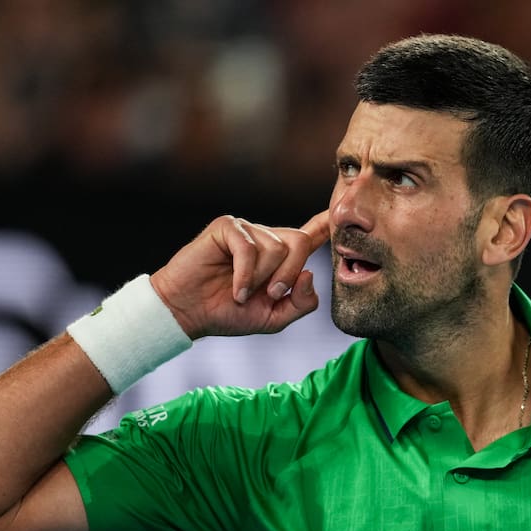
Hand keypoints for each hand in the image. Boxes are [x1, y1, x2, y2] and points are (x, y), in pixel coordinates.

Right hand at [151, 210, 331, 339]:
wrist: (188, 313)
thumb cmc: (228, 314)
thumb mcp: (273, 318)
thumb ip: (300, 303)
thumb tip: (310, 274)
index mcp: (281, 258)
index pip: (311, 236)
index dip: (327, 224)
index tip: (342, 212)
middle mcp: (267, 239)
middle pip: (300, 243)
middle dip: (289, 274)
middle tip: (270, 294)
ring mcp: (247, 230)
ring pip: (276, 248)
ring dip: (262, 278)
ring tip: (242, 293)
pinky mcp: (227, 228)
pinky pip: (250, 248)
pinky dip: (245, 275)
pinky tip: (236, 290)